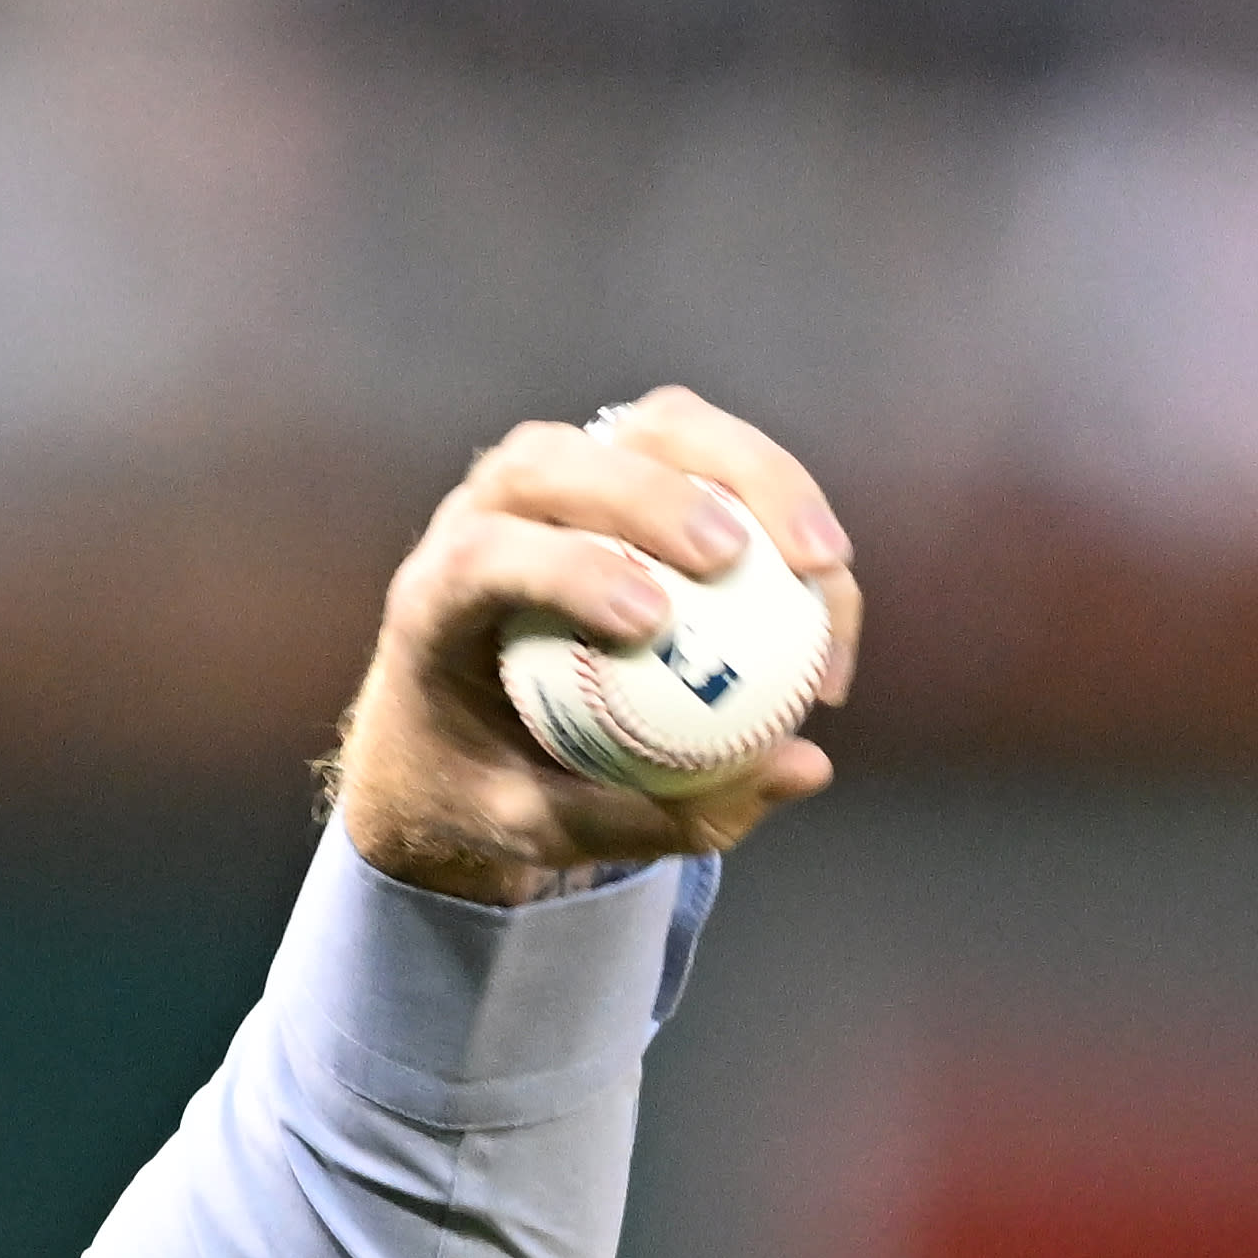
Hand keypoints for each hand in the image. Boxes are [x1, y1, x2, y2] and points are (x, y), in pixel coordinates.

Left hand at [325, 388, 862, 905]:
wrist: (451, 736)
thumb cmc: (489, 788)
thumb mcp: (544, 830)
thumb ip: (655, 816)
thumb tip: (804, 768)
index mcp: (430, 602)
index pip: (480, 557)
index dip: (564, 569)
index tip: (651, 621)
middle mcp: (480, 515)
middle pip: (555, 461)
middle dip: (653, 495)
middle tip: (739, 560)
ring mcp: (552, 478)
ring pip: (648, 428)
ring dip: (746, 472)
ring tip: (820, 560)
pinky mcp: (620, 463)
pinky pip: (706, 453)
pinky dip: (773, 494)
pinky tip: (827, 570)